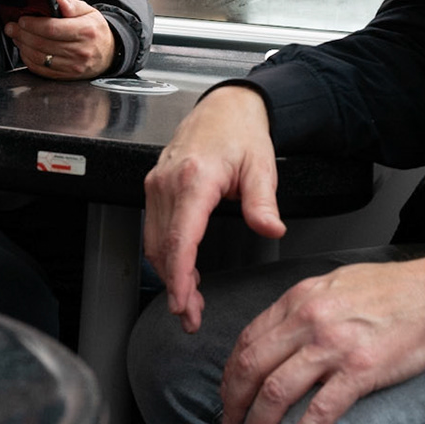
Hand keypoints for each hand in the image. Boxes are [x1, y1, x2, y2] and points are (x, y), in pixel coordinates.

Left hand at [7, 0, 116, 79]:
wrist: (109, 53)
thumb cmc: (95, 30)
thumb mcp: (89, 12)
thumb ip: (73, 5)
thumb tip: (59, 2)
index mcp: (85, 31)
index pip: (52, 29)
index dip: (33, 24)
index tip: (22, 19)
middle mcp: (80, 51)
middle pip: (43, 44)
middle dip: (22, 34)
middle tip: (12, 27)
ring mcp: (73, 67)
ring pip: (40, 58)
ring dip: (23, 47)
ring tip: (17, 37)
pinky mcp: (67, 77)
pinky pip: (41, 70)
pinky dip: (29, 60)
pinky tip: (25, 50)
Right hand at [143, 86, 286, 332]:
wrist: (224, 107)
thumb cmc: (241, 132)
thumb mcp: (262, 166)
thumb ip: (263, 202)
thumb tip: (271, 229)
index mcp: (193, 179)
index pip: (179, 239)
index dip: (179, 277)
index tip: (183, 303)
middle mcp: (168, 182)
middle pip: (163, 248)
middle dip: (175, 287)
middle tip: (192, 316)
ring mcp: (157, 184)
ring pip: (153, 242)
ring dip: (169, 275)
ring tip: (190, 302)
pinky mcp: (155, 187)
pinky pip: (154, 229)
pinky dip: (166, 256)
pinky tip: (184, 272)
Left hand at [221, 246, 424, 423]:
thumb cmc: (394, 288)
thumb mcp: (336, 283)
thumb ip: (306, 305)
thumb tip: (284, 331)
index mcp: (300, 298)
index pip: (248, 338)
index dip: (231, 371)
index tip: (228, 392)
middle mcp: (308, 320)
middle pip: (251, 366)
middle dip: (232, 402)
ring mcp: (333, 346)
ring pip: (276, 392)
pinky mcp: (361, 371)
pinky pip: (320, 411)